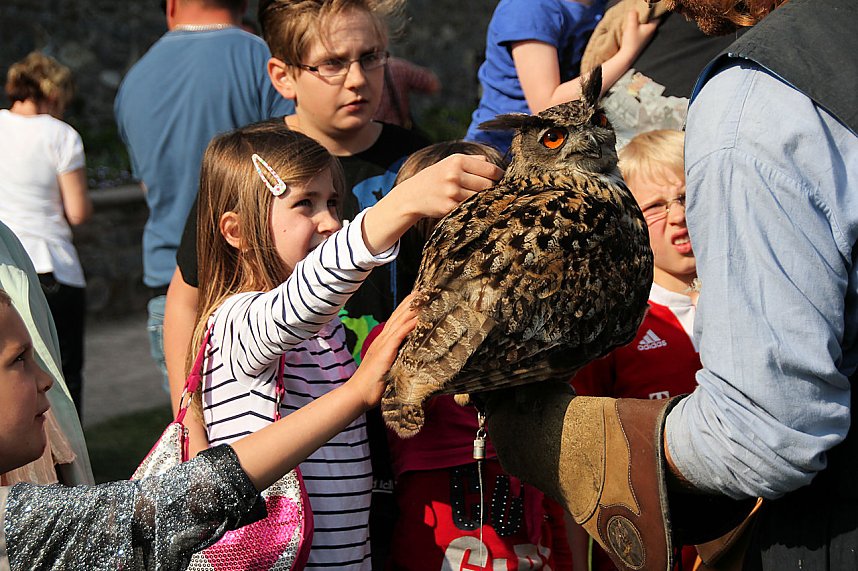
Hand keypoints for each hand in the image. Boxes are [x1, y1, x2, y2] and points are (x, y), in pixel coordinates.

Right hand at [352, 293, 418, 407]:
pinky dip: (409, 325)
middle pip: (398, 314)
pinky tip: (418, 318)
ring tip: (425, 297)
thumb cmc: (374, 385)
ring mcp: (382, 344)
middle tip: (425, 289)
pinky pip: (398, 335)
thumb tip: (412, 354)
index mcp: (383, 341)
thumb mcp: (389, 366)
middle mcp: (382, 339)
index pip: (397, 318)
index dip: (408, 306)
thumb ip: (398, 357)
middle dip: (412, 301)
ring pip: (399, 320)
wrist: (358, 394)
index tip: (421, 296)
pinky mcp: (384, 352)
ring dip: (413, 308)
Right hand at [393, 154, 503, 219]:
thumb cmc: (437, 177)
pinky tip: (469, 206)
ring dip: (483, 199)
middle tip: (489, 192)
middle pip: (488, 185)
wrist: (412, 195)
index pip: (490, 170)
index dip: (500, 176)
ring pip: (481, 197)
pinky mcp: (449, 207)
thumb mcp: (451, 162)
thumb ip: (474, 161)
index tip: (502, 181)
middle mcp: (455, 175)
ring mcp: (452, 192)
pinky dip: (473, 207)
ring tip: (478, 198)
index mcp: (457, 161)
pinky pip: (471, 208)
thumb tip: (497, 167)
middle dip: (491, 189)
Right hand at [617, 8, 658, 60]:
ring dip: (644, 19)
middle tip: (643, 7)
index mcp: (652, 27)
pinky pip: (643, 28)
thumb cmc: (631, 41)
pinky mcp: (642, 38)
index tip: (652, 4)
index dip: (656, 9)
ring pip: (648, 23)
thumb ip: (633, 15)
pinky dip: (641, 24)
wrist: (627, 55)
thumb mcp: (631, 26)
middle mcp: (652, 31)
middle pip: (653, 18)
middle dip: (649, 13)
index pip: (659, 14)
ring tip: (638, 13)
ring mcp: (647, 35)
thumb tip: (634, 10)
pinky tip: (635, 23)